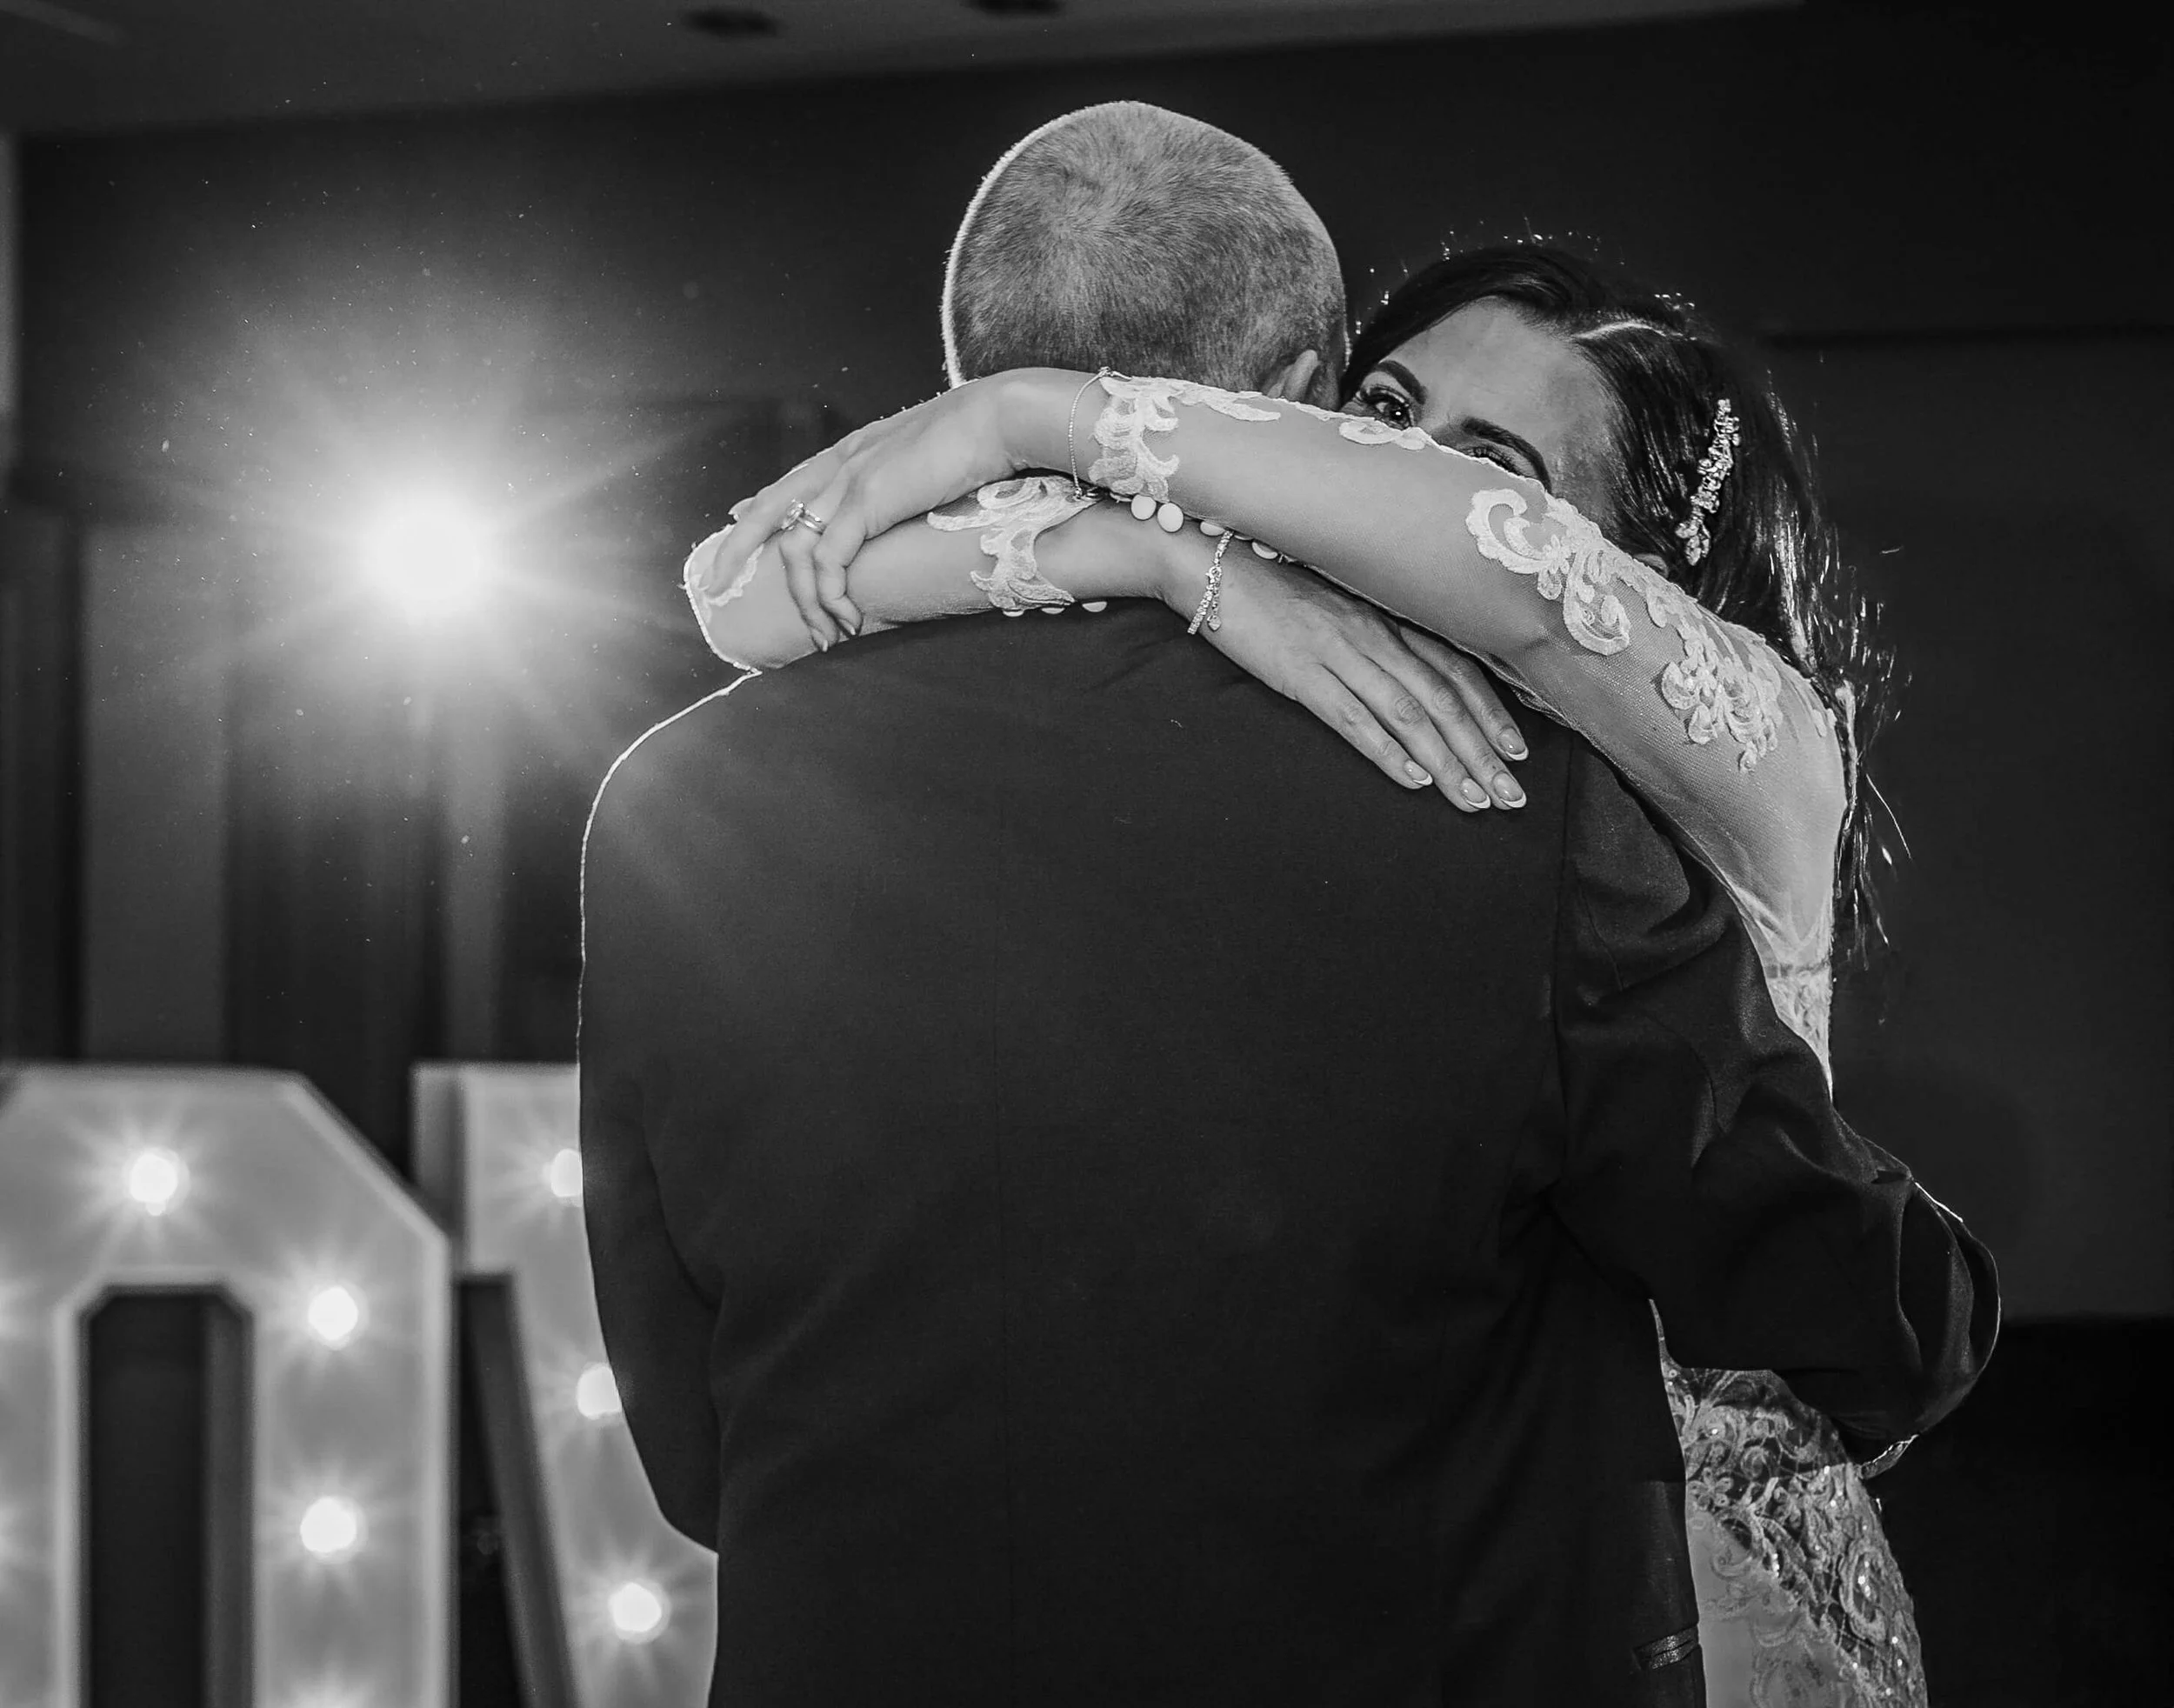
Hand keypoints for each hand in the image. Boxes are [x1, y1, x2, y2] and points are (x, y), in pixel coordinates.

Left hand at [721, 376, 1027, 647]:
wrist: (998, 418)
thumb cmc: (977, 440)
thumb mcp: (927, 459)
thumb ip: (905, 477)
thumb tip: (913, 496)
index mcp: (852, 451)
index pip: (789, 481)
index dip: (757, 507)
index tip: (734, 524)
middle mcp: (840, 463)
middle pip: (768, 510)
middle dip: (735, 551)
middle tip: (716, 587)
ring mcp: (850, 480)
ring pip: (797, 549)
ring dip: (807, 601)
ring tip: (824, 635)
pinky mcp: (868, 502)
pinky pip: (830, 560)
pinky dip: (831, 595)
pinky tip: (846, 619)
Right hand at [1196, 554, 1528, 811]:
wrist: (1212, 562)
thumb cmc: (1269, 584)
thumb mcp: (1334, 605)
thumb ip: (1371, 634)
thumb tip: (1402, 672)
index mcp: (1385, 617)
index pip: (1456, 668)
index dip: (1491, 712)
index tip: (1516, 750)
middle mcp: (1373, 634)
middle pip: (1444, 699)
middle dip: (1482, 751)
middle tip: (1509, 795)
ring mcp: (1338, 652)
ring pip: (1409, 715)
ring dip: (1446, 762)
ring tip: (1472, 799)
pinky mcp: (1301, 673)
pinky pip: (1354, 718)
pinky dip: (1388, 753)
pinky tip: (1412, 781)